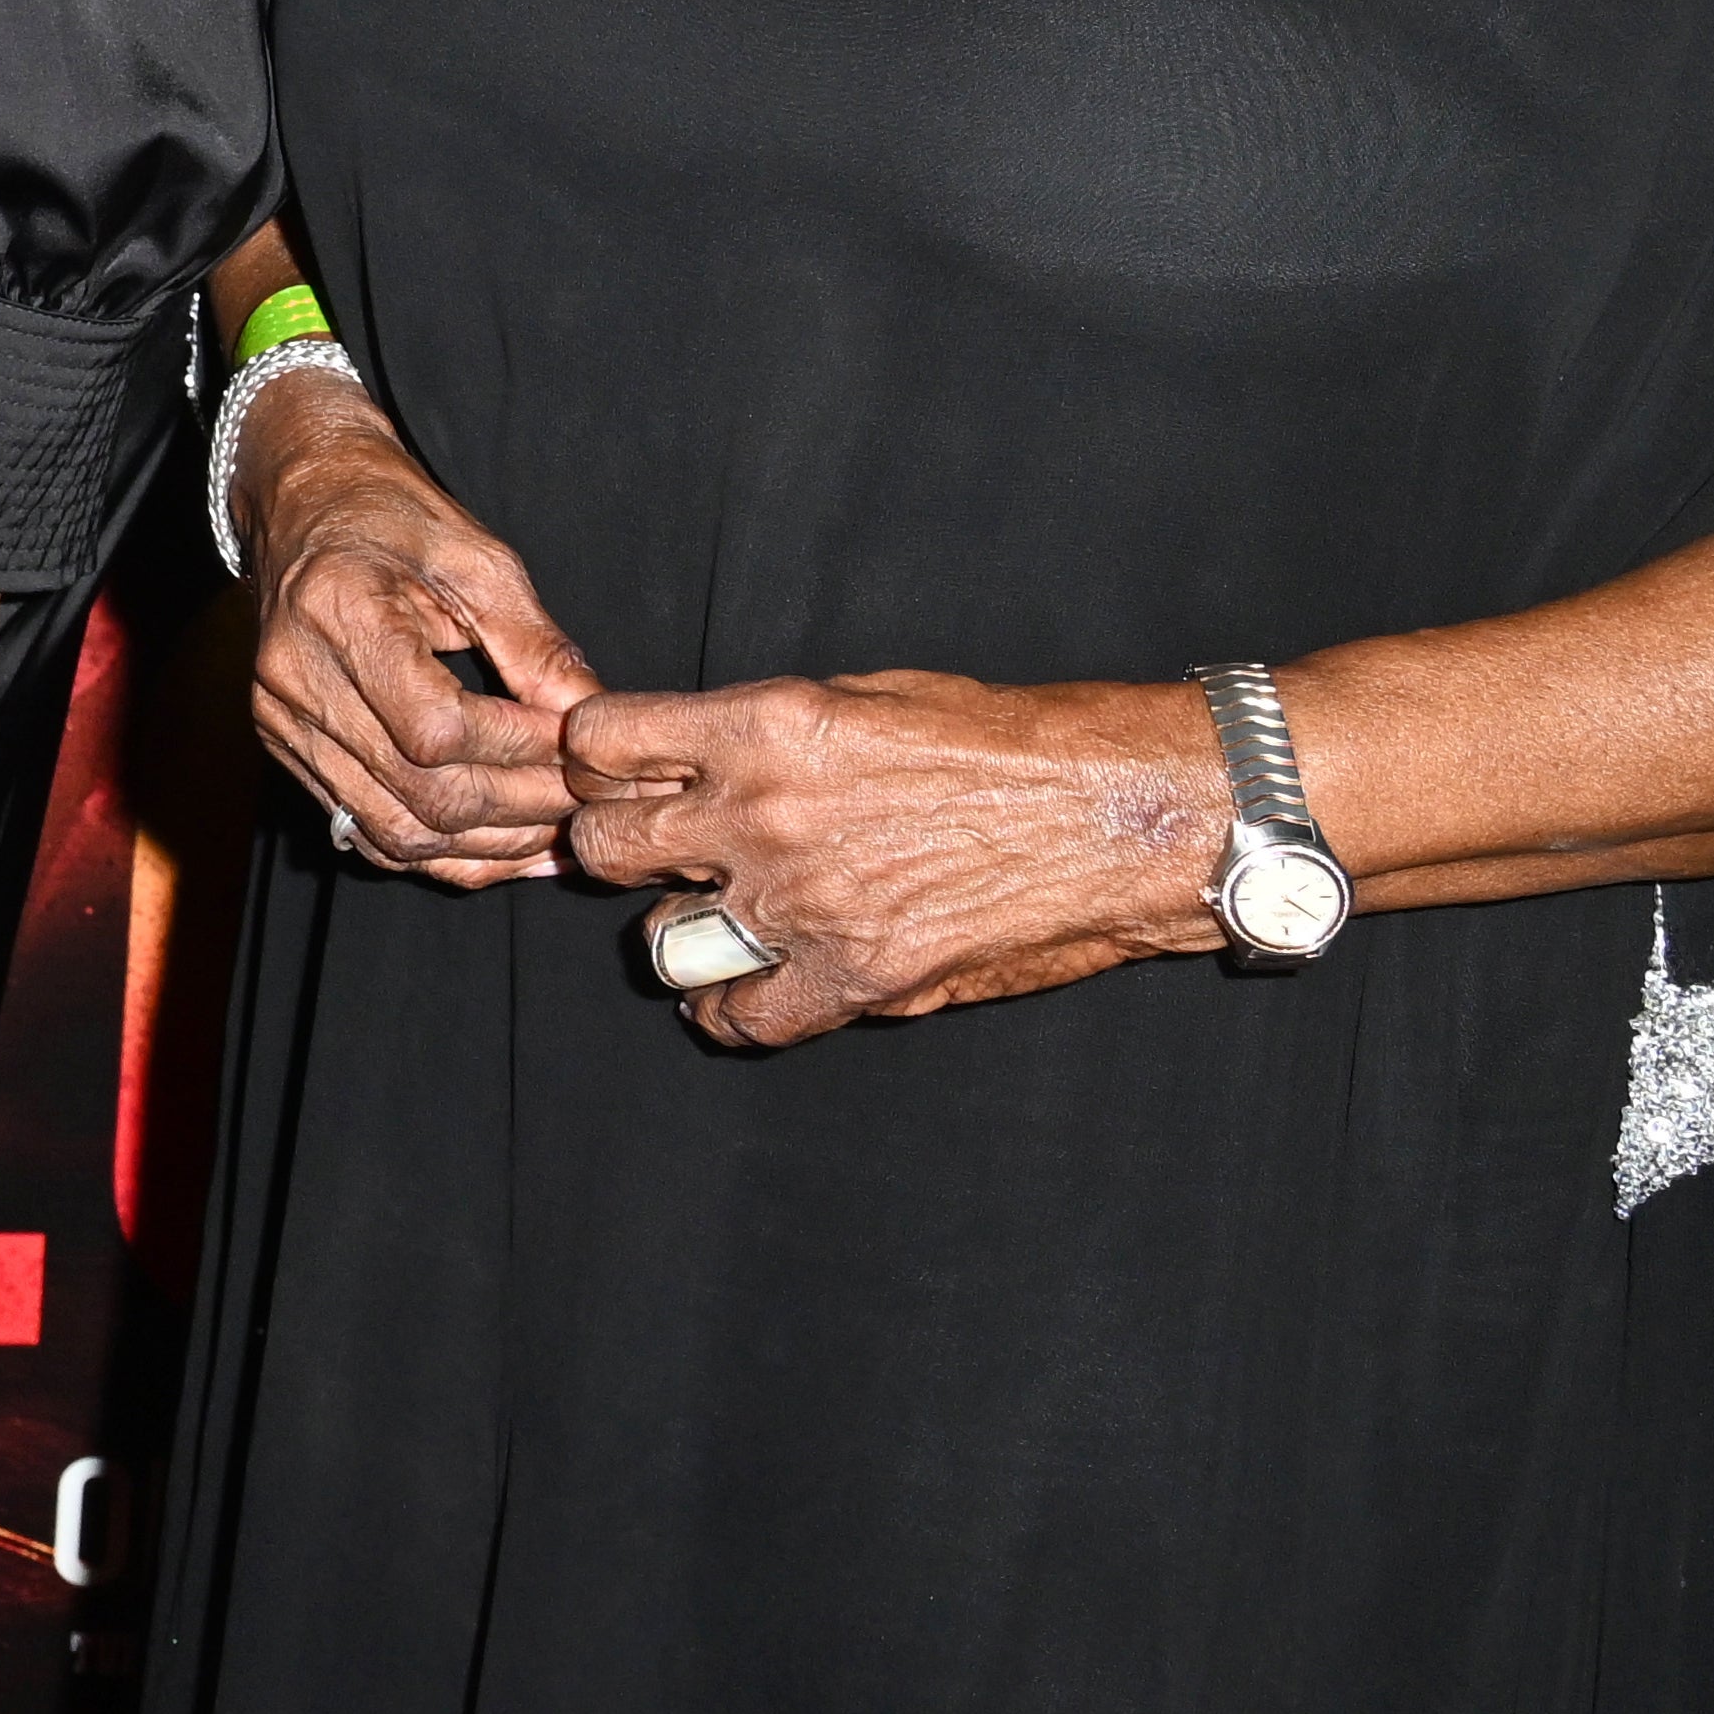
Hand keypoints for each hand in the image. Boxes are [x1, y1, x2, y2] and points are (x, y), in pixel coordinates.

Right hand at [234, 383, 599, 878]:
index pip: (438, 727)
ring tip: (558, 830)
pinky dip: (444, 855)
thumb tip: (592, 720)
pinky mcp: (288, 752)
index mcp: (339, 610)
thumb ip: (536, 645)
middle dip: (520, 806)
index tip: (580, 744)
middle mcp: (296, 679)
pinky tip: (505, 844)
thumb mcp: (479, 559)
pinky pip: (369, 834)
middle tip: (587, 798)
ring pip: (397, 832)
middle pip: (421, 793)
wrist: (307, 509)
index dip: (521, 747)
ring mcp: (283, 725)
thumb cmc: (393, 520)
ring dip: (489, 844)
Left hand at [555, 670, 1231, 1047]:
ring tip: (714, 919)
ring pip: (655, 939)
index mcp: (764, 726)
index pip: (602, 741)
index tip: (618, 771)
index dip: (598, 760)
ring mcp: (801, 902)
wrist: (1115, 814)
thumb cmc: (1007, 742)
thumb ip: (768, 733)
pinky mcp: (853, 977)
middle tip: (656, 849)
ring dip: (677, 931)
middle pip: (606, 843)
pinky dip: (732, 1009)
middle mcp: (763, 813)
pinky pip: (738, 1015)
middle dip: (618, 845)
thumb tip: (697, 758)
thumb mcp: (868, 697)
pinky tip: (748, 990)